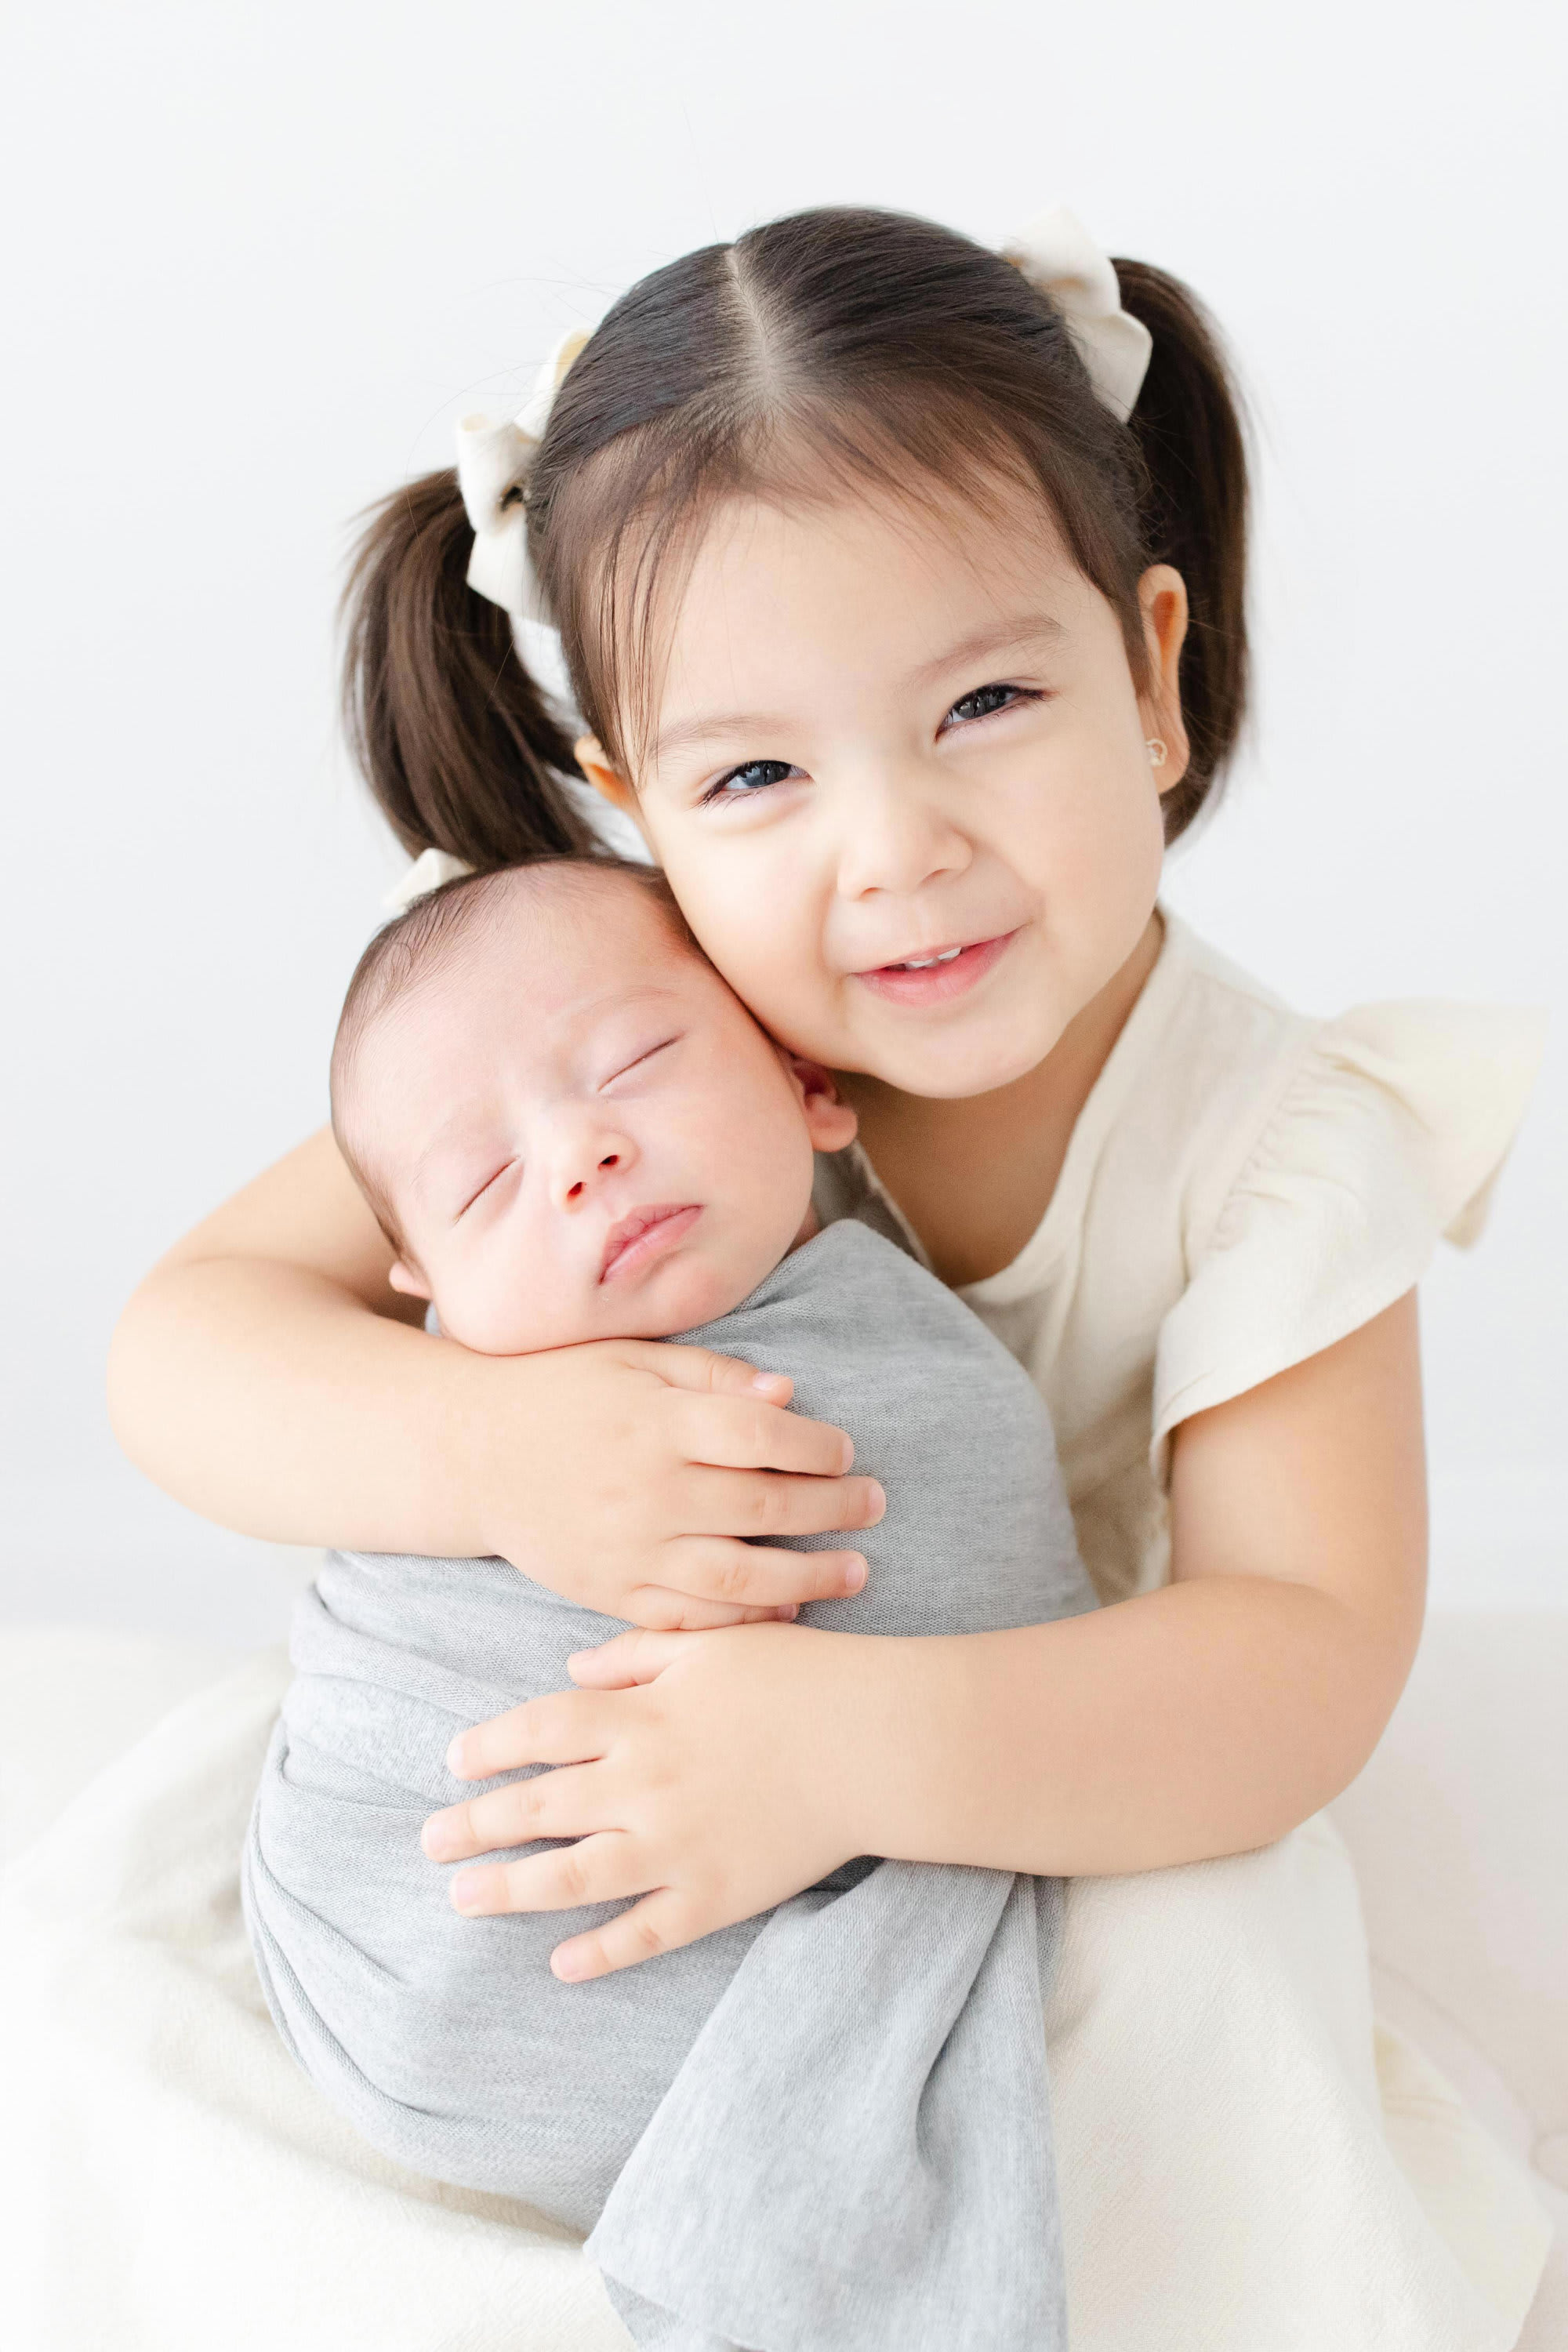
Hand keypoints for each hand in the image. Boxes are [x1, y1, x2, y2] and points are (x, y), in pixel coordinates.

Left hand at [420, 1622, 870, 1978]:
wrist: (877, 1741)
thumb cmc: (800, 1680)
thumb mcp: (713, 1645)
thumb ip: (638, 1653)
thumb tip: (574, 1666)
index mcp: (641, 1716)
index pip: (540, 1730)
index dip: (490, 1747)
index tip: (454, 1762)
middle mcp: (643, 1783)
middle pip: (538, 1806)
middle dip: (475, 1825)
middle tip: (427, 1841)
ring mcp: (675, 1846)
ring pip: (571, 1877)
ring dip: (509, 1890)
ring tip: (461, 1899)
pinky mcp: (714, 1895)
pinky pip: (645, 1932)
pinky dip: (601, 1953)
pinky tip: (562, 1965)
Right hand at [475, 1338, 883, 1630]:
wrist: (471, 1452)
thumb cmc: (562, 1390)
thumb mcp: (633, 1357)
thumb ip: (712, 1376)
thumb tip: (788, 1395)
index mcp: (656, 1422)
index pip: (762, 1437)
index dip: (819, 1447)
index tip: (846, 1451)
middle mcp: (646, 1490)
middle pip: (765, 1510)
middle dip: (835, 1509)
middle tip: (875, 1505)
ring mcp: (627, 1550)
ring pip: (738, 1580)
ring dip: (809, 1580)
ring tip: (856, 1573)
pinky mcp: (609, 1592)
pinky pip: (687, 1620)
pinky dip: (743, 1624)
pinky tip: (786, 1613)